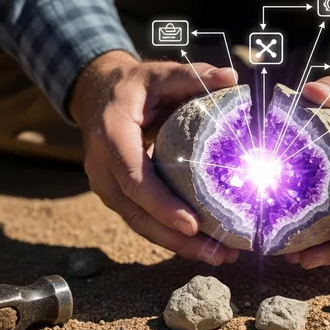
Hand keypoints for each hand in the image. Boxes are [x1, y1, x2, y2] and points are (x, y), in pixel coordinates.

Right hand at [69, 50, 239, 264]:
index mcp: (111, 135)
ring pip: (139, 224)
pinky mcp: (117, 196)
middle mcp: (102, 167)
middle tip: (216, 253)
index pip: (133, 178)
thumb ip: (192, 76)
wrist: (97, 96)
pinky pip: (142, 221)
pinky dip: (170, 237)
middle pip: (136, 213)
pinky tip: (204, 246)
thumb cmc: (133, 86)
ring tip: (219, 256)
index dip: (161, 204)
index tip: (191, 224)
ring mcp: (106, 186)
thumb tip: (231, 78)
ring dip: (176, 245)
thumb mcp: (158, 74)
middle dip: (175, 238)